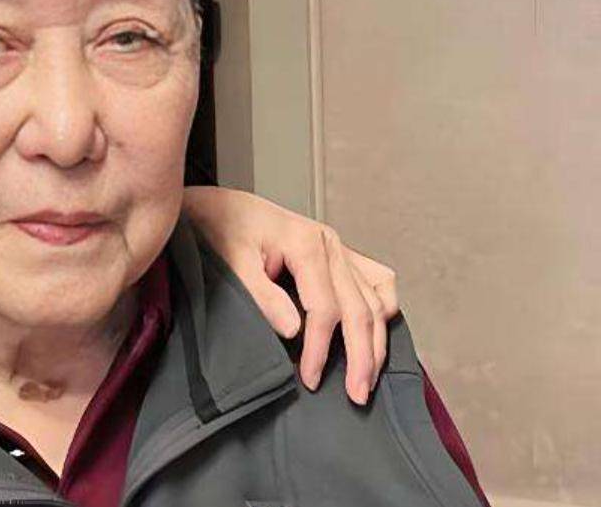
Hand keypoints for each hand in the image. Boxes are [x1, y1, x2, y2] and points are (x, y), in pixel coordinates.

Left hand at [182, 186, 398, 404]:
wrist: (217, 206)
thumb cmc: (220, 230)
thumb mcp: (231, 260)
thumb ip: (260, 294)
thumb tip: (294, 330)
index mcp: (305, 243)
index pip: (325, 308)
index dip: (319, 349)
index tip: (309, 379)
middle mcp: (330, 244)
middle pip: (360, 308)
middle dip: (362, 356)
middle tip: (357, 395)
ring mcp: (338, 247)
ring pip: (375, 298)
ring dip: (377, 340)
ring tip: (370, 377)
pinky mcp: (339, 253)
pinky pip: (377, 279)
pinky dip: (383, 307)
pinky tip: (379, 332)